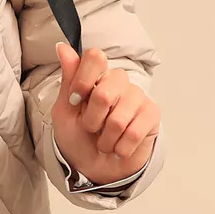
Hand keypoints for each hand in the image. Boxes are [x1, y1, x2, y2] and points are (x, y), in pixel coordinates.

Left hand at [52, 44, 159, 186]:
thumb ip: (68, 80)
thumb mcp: (64, 111)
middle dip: (92, 120)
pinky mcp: (152, 114)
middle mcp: (118, 81)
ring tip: (104, 140)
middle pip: (104, 92)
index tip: (75, 100)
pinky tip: (119, 147)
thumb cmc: (78, 137)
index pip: (95, 57)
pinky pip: (134, 133)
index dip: (83, 81)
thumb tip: (62, 47)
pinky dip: (120, 148)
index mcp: (96, 75)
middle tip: (91, 128)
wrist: (94, 166)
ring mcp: (137, 96)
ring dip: (105, 139)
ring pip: (118, 119)